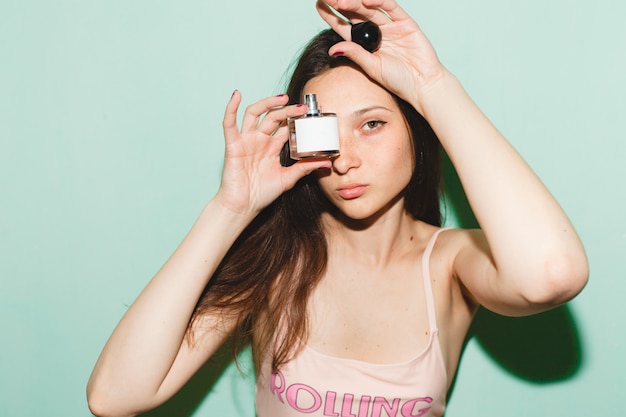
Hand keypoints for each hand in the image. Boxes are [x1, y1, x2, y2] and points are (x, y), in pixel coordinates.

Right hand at [215, 91, 331, 215]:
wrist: (243, 206)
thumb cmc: (262, 193)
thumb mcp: (289, 179)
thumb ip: (305, 168)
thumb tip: (327, 163)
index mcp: (272, 147)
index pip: (286, 126)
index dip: (297, 118)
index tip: (311, 112)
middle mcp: (259, 140)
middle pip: (273, 117)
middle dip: (287, 110)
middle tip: (303, 107)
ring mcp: (246, 141)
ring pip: (254, 114)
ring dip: (267, 103)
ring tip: (282, 98)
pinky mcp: (233, 145)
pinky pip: (229, 123)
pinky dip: (231, 108)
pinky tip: (237, 95)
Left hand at [316, 0, 446, 113]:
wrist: (422, 85)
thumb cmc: (398, 81)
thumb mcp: (371, 67)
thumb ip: (354, 54)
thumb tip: (332, 49)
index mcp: (365, 45)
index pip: (344, 26)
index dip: (332, 16)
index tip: (319, 5)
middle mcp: (376, 33)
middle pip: (355, 13)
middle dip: (341, 4)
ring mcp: (391, 26)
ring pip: (370, 9)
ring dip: (356, 2)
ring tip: (341, 0)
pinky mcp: (405, 23)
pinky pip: (391, 8)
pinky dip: (379, 2)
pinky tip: (366, 0)